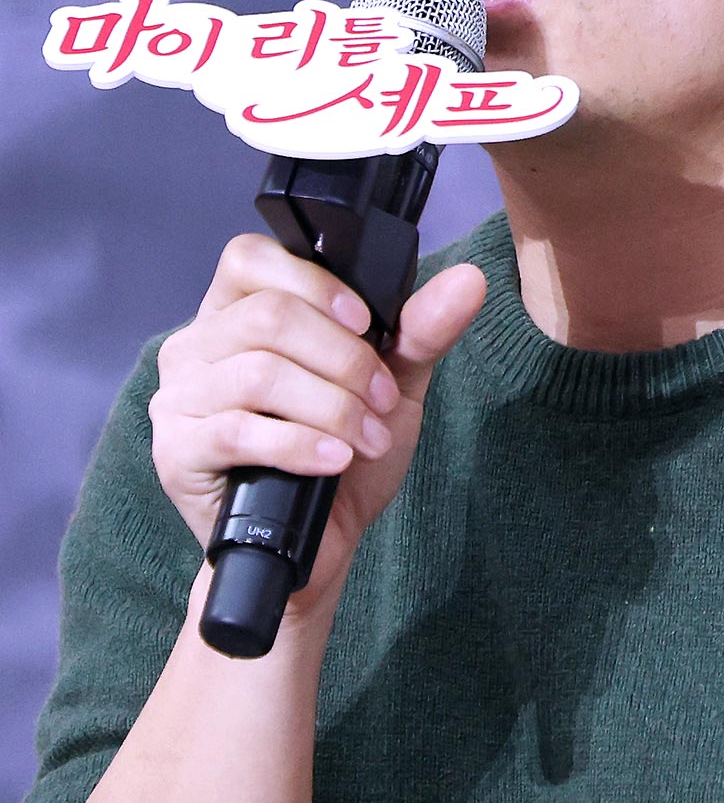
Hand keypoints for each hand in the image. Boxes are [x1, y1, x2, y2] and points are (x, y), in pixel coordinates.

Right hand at [148, 233, 485, 615]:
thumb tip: (468, 281)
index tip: (367, 325)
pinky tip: (333, 460)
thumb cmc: (345, 454)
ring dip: (332, 408)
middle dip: (343, 360)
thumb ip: (422, 329)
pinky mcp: (176, 451)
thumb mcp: (394, 385)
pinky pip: (237, 430)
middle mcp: (197, 344)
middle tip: (381, 400)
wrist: (320, 545)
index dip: (314, 284)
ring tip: (366, 439)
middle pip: (267, 316)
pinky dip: (300, 444)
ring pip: (259, 373)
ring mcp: (179, 397)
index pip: (250, 257)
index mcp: (237, 310)